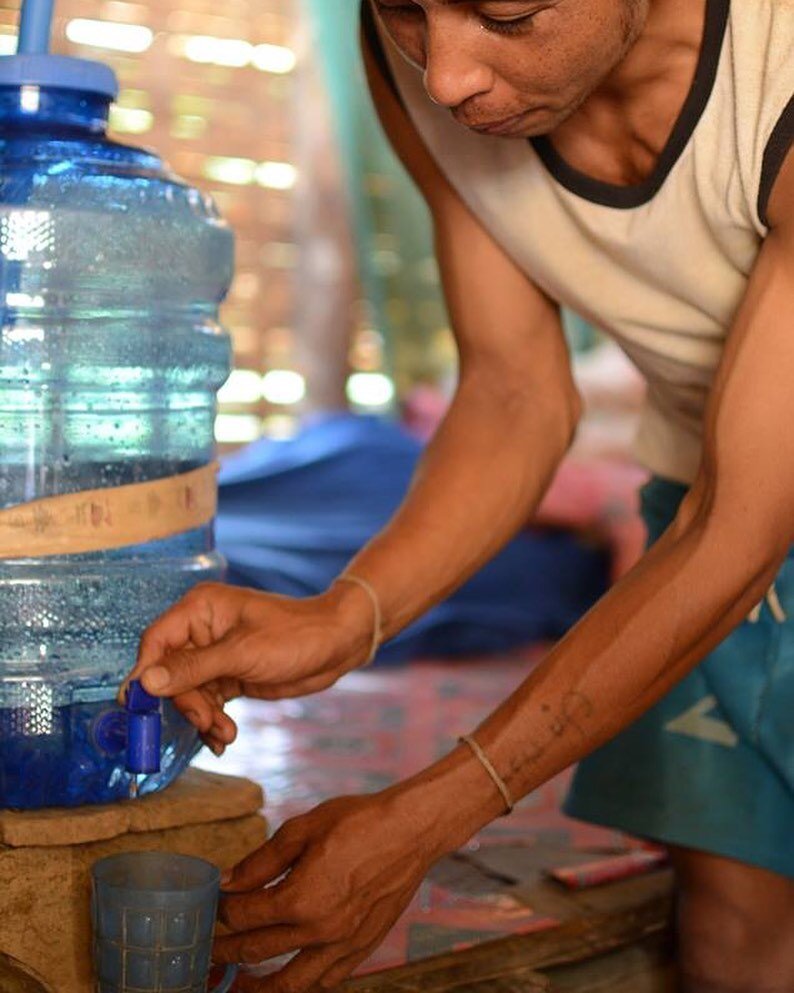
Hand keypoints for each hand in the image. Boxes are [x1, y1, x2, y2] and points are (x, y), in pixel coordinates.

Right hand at [121, 581, 373, 754]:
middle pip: (170, 674)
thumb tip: (146, 682)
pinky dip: (213, 721)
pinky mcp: (229, 675)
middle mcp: (202, 630)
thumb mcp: (242, 653)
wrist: (337, 645)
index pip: (156, 642)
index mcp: (200, 609)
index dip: (146, 674)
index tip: (139, 707)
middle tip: (206, 722)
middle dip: (186, 703)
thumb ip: (193, 668)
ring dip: (203, 717)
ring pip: (189, 693)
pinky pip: (208, 702)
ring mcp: (216, 655)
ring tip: (225, 734)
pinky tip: (224, 738)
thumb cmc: (295, 635)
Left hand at [213, 790, 442, 991]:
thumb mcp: (303, 829)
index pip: (243, 915)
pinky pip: (325, 980)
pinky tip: (290, 978)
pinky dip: (302, 984)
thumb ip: (262, 860)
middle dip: (226, 951)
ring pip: (290, 984)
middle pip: (257, 951)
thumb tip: (229, 881)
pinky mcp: (362, 948)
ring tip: (238, 984)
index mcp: (299, 898)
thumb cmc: (358, 821)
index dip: (221, 911)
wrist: (411, 830)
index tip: (212, 906)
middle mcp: (319, 931)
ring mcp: (342, 945)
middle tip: (208, 951)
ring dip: (258, 986)